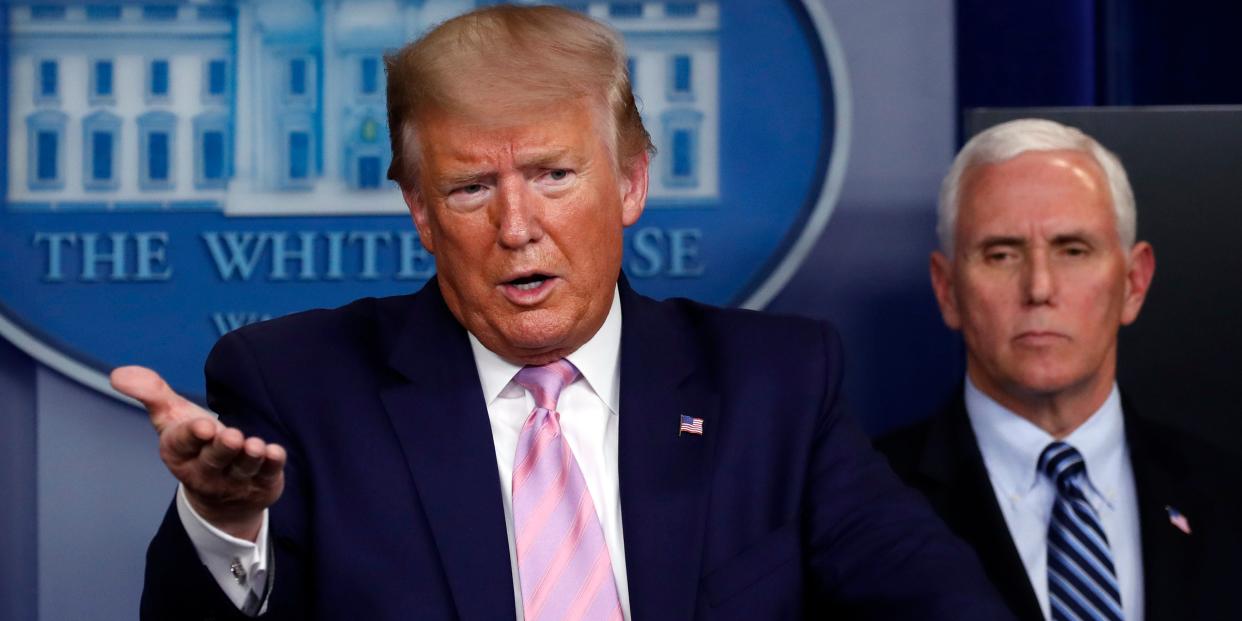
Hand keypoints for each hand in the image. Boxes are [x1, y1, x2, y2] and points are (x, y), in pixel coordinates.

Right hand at [110, 365, 285, 540]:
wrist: (222, 494)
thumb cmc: (195, 444)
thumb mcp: (171, 418)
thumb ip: (151, 393)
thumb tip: (119, 373)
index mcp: (179, 453)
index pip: (183, 444)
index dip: (192, 435)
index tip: (203, 426)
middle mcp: (205, 470)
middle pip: (214, 459)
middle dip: (222, 448)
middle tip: (230, 435)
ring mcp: (234, 480)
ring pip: (241, 468)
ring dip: (249, 457)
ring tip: (254, 445)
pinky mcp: (261, 483)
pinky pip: (268, 475)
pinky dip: (273, 464)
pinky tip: (276, 452)